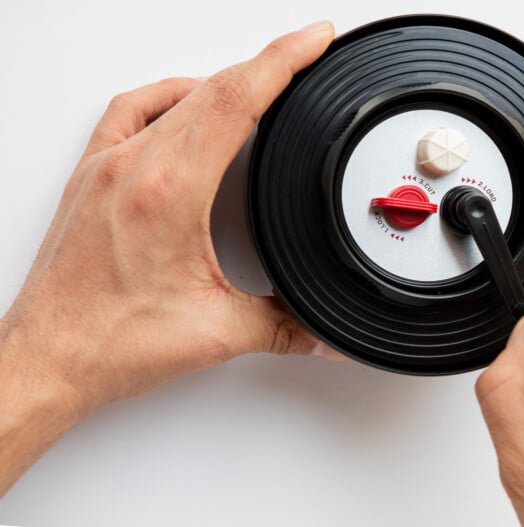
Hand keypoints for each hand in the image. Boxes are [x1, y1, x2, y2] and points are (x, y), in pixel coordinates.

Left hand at [0, 21, 338, 494]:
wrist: (49, 357)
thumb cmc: (109, 342)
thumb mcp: (217, 332)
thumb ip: (284, 328)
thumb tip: (324, 335)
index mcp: (169, 192)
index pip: (236, 102)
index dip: (282, 62)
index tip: (312, 40)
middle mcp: (134, 167)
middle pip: (213, 89)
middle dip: (266, 64)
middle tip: (303, 54)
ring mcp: (108, 166)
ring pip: (175, 96)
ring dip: (222, 81)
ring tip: (257, 82)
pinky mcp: (92, 176)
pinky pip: (131, 111)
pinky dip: (168, 97)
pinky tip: (185, 105)